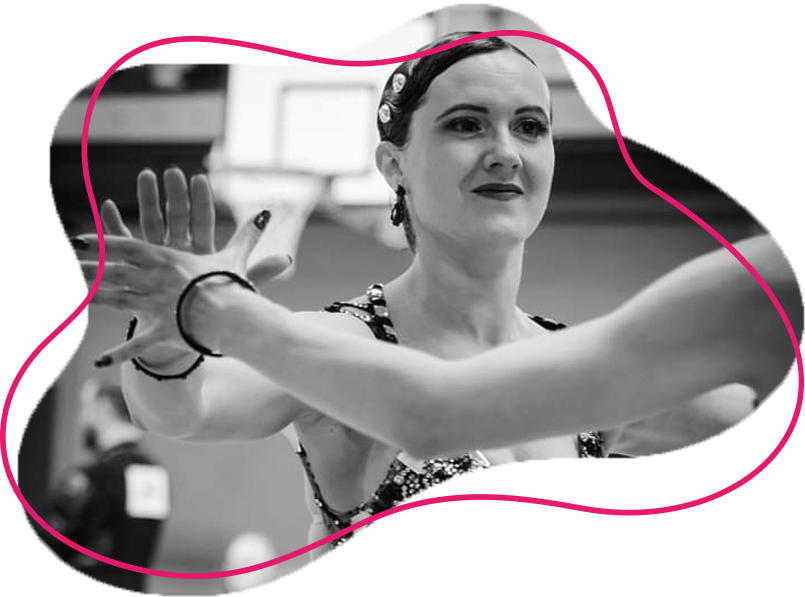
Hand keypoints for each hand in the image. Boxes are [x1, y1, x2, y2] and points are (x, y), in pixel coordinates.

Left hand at [62, 208, 287, 366]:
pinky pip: (137, 344)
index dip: (98, 243)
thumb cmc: (231, 284)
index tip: (76, 240)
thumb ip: (247, 236)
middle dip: (83, 270)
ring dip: (89, 297)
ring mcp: (153, 306)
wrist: (230, 314)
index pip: (124, 247)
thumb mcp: (236, 257)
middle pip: (110, 272)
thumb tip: (267, 215)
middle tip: (59, 268)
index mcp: (166, 259)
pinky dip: (118, 354)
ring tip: (67, 294)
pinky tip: (99, 362)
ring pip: (114, 300)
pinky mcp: (160, 331)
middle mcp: (152, 280)